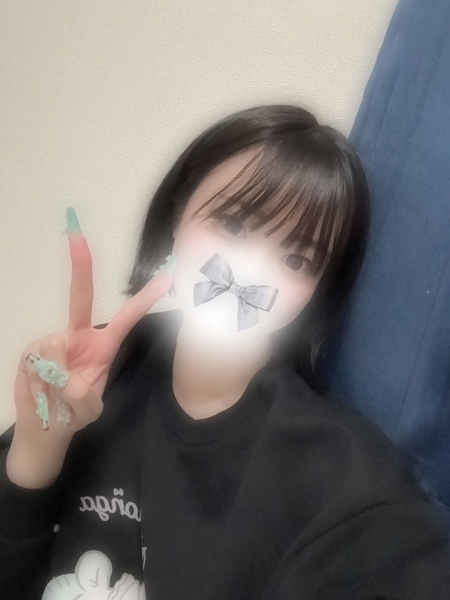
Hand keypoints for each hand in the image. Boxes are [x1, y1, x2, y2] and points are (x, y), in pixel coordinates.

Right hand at [13, 214, 173, 445]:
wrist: (44, 426)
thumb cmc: (74, 412)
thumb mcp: (87, 408)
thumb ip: (82, 396)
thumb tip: (65, 377)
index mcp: (103, 345)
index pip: (127, 317)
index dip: (145, 298)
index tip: (165, 276)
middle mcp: (78, 336)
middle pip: (80, 297)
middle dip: (81, 266)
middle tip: (77, 234)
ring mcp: (54, 340)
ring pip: (55, 346)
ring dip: (58, 378)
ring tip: (57, 395)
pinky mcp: (33, 350)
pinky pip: (39, 360)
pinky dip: (42, 381)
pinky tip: (42, 390)